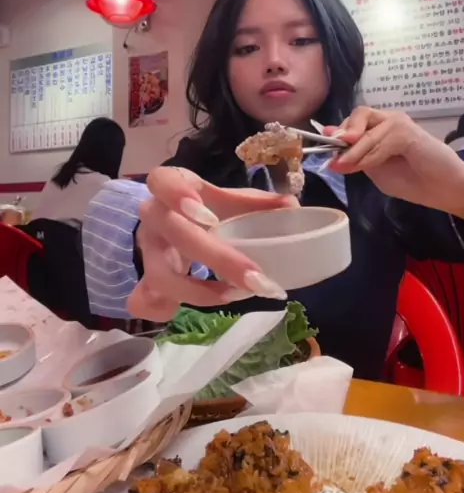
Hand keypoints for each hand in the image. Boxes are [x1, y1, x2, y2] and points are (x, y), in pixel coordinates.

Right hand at [128, 167, 296, 321]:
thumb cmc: (206, 207)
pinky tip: (180, 311)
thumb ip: (257, 203)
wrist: (174, 225)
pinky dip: (161, 309)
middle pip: (174, 234)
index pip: (162, 180)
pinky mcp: (145, 279)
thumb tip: (292, 206)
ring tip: (233, 296)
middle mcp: (154, 217)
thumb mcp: (228, 199)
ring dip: (198, 291)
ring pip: (159, 274)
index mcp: (172, 186)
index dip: (178, 195)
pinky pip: (142, 300)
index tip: (209, 217)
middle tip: (255, 278)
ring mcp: (147, 250)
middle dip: (216, 258)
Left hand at [324, 107, 463, 213]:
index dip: (338, 133)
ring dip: (353, 150)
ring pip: (367, 129)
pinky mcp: (408, 132)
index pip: (354, 120)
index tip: (325, 150)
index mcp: (380, 127)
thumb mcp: (375, 169)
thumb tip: (331, 143)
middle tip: (336, 156)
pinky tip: (365, 166)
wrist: (442, 188)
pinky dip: (370, 155)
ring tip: (346, 166)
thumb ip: (357, 156)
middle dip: (344, 134)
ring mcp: (399, 123)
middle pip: (360, 113)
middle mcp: (389, 120)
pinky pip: (382, 141)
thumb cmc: (411, 180)